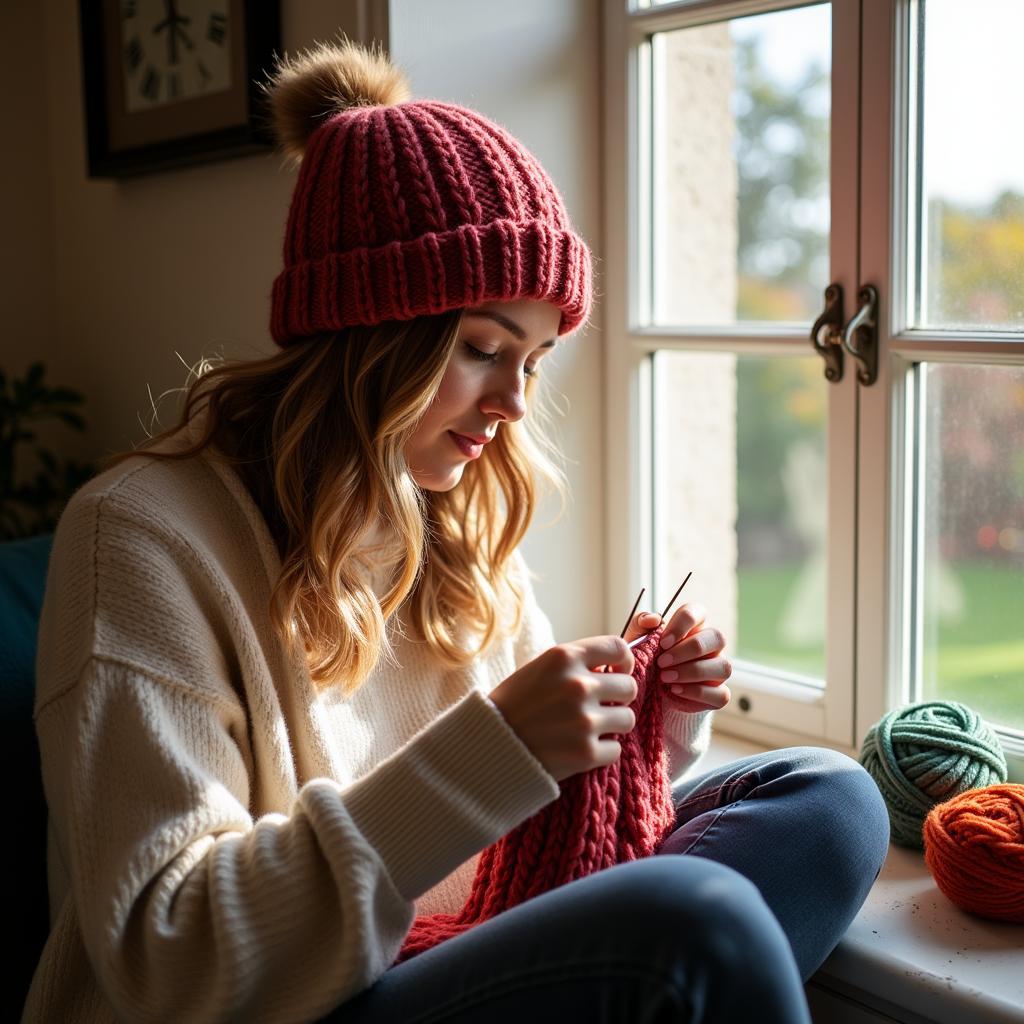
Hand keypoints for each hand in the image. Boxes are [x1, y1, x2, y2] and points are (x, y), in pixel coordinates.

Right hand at [488, 636, 638, 782]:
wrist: (488, 746)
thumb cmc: (514, 705)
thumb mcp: (540, 669)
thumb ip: (576, 664)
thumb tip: (616, 667)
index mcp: (564, 657)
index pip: (618, 647)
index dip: (624, 660)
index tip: (618, 671)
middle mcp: (577, 685)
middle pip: (629, 686)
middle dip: (618, 697)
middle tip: (601, 706)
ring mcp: (584, 720)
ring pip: (627, 718)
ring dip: (612, 725)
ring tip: (588, 728)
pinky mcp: (586, 753)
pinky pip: (615, 749)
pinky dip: (601, 752)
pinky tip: (579, 748)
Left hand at [623, 604, 731, 713]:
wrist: (647, 689)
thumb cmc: (647, 657)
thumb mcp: (637, 638)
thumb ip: (641, 623)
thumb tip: (654, 618)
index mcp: (694, 625)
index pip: (698, 612)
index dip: (682, 625)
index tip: (662, 642)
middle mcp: (711, 645)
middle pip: (717, 637)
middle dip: (687, 650)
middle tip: (662, 662)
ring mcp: (718, 670)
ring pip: (723, 666)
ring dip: (692, 672)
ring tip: (665, 678)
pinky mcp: (718, 694)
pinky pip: (721, 693)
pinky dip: (697, 692)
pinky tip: (675, 690)